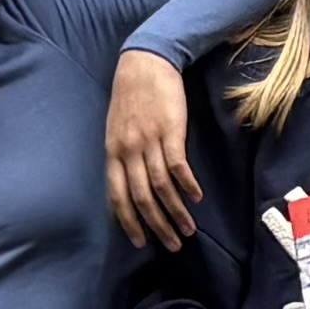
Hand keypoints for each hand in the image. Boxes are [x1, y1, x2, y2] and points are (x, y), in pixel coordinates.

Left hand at [107, 52, 202, 250]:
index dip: (129, 222)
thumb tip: (132, 183)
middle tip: (172, 244)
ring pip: (161, 187)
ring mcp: (149, 142)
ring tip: (188, 229)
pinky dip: (187, 185)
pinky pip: (177, 166)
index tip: (141, 242)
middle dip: (157, 226)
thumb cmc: (132, 97)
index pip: (117, 197)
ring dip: (176, 212)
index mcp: (113, 153)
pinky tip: (196, 197)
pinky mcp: (170, 131)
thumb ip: (123, 156)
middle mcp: (128, 151)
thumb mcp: (117, 129)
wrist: (145, 64)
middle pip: (141, 198)